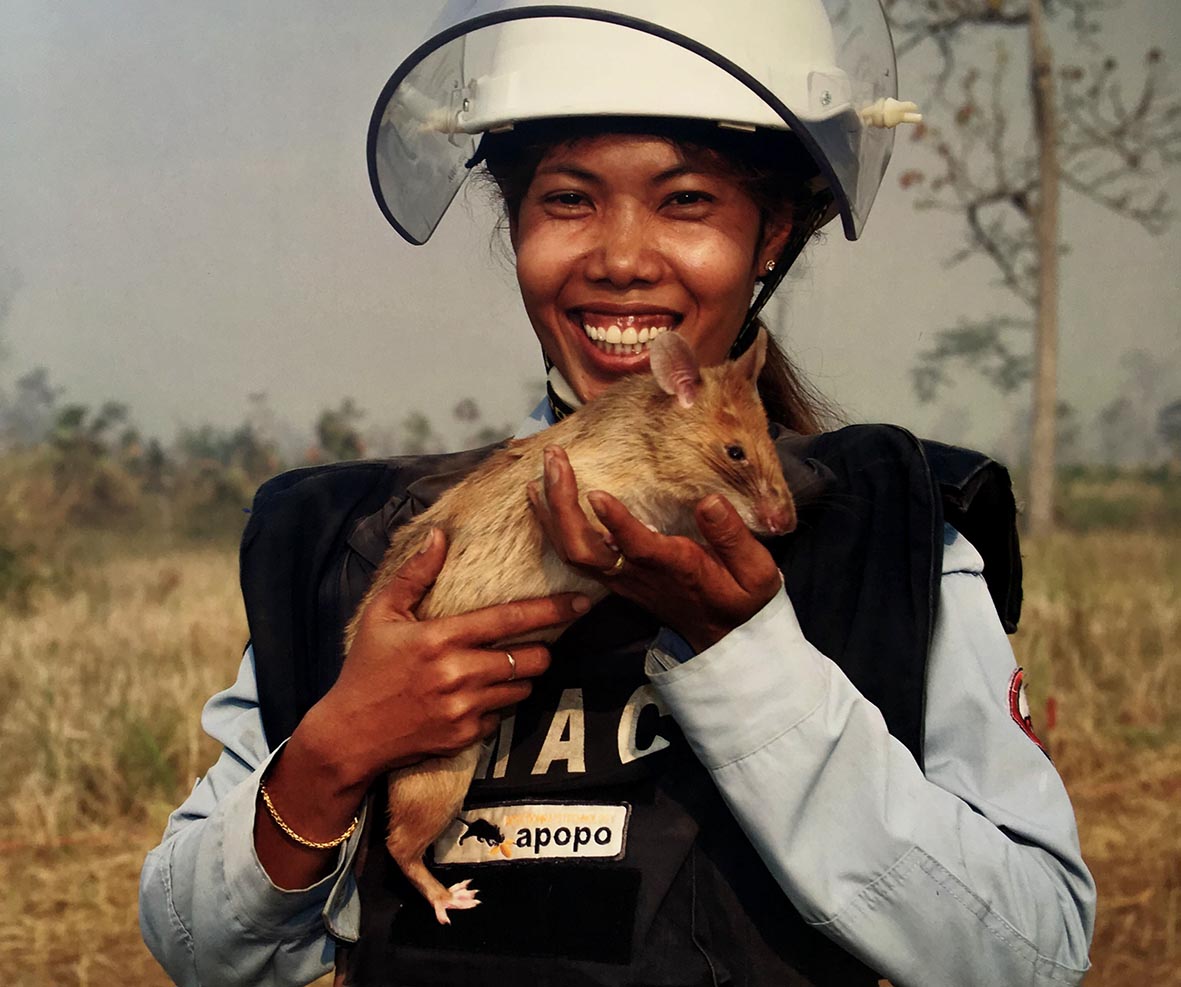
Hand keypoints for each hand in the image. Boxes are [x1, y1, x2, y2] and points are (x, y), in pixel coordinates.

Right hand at [305, 527, 589, 786]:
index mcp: (441, 638)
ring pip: (523, 688)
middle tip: (532, 644)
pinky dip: (496, 705)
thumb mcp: (380, 615)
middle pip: (531, 659)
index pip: (510, 620)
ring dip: (520, 677)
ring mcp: (464, 709)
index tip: (581, 602)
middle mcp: (458, 673)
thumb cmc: (366, 668)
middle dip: (541, 649)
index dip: (552, 610)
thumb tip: (439, 535)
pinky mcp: (466, 737)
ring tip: (499, 669)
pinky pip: (501, 715)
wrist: (350, 735)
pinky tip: (473, 697)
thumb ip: (414, 574)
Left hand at [529, 446, 781, 651]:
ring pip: (571, 553)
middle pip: (584, 549)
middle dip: (563, 505)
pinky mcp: (612, 578)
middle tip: (556, 460)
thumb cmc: (741, 597)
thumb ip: (732, 537)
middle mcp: (637, 575)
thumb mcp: (755, 572)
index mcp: (675, 568)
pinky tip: (542, 495)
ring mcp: (619, 579)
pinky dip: (552, 523)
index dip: (616, 523)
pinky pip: (571, 554)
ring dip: (551, 510)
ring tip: (544, 468)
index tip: (596, 493)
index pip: (639, 548)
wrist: (724, 638)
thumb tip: (708, 501)